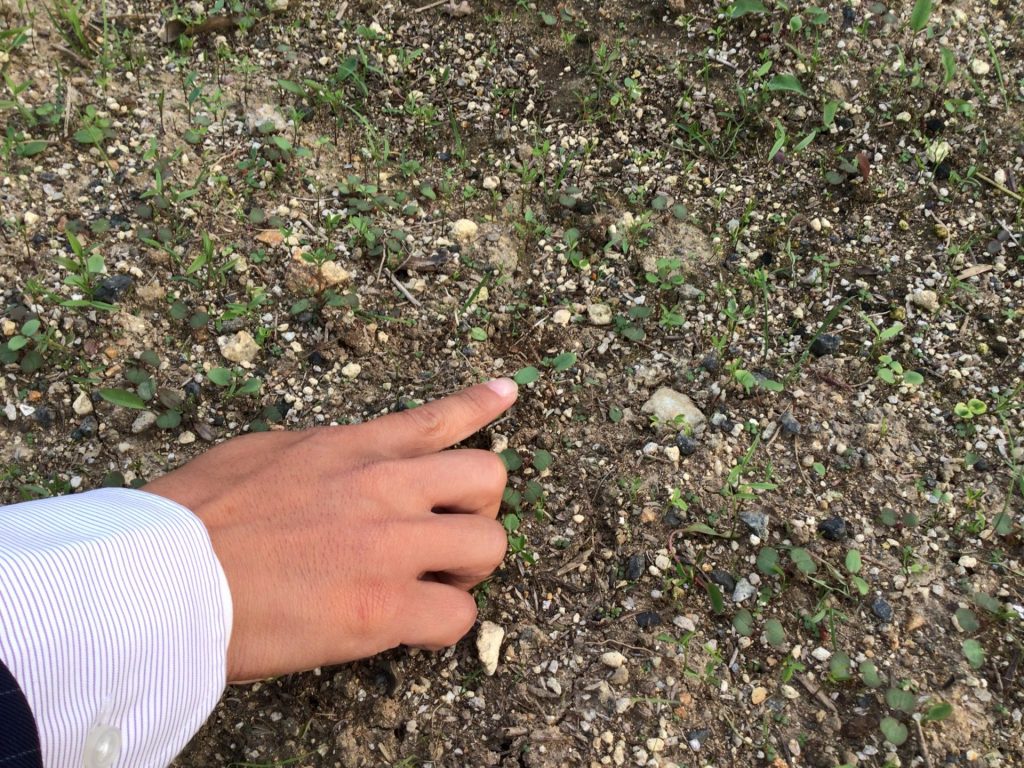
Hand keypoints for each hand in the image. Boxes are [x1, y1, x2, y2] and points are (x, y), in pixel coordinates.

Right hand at [142, 378, 516, 681]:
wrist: (160, 575)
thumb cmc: (193, 518)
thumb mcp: (262, 454)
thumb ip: (320, 455)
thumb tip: (340, 462)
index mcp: (352, 449)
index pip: (437, 418)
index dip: (480, 405)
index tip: (507, 394)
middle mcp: (384, 488)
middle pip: (489, 478)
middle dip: (480, 509)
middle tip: (449, 536)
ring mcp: (390, 546)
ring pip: (490, 546)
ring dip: (468, 569)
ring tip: (435, 585)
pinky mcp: (382, 607)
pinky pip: (458, 617)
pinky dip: (443, 627)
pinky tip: (414, 630)